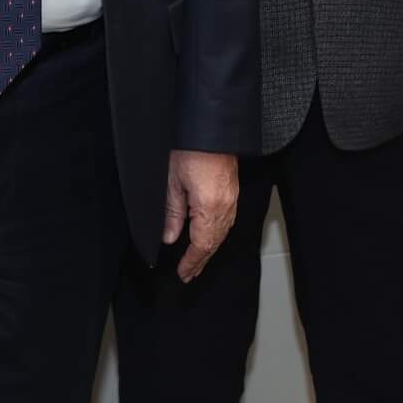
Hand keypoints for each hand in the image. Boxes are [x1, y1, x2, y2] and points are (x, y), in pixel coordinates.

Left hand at [164, 149, 238, 282]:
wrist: (212, 128)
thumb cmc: (191, 149)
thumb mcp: (173, 181)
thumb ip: (172, 213)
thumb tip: (169, 237)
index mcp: (209, 207)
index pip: (201, 245)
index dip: (192, 261)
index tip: (184, 273)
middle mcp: (225, 206)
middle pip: (214, 242)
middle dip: (201, 260)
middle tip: (190, 274)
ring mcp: (232, 199)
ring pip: (222, 233)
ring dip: (210, 249)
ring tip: (198, 261)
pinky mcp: (233, 191)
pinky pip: (227, 221)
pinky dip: (217, 235)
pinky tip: (210, 237)